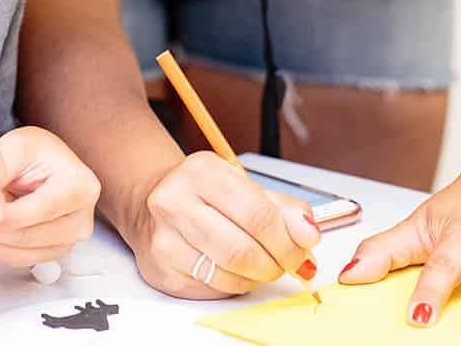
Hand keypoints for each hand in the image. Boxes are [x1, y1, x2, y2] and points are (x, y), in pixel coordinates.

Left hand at [0, 126, 100, 266]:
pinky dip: (0, 251)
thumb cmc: (36, 153)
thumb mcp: (17, 145)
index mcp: (81, 185)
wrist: (43, 162)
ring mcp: (72, 236)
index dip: (2, 216)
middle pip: (30, 237)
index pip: (36, 211)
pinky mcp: (58, 250)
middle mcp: (83, 214)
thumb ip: (1, 170)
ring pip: (24, 254)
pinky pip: (23, 261)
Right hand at [127, 152, 320, 298]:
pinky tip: (233, 269)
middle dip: (276, 263)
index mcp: (203, 171)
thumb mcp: (243, 186)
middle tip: (287, 263)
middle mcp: (177, 200)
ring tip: (260, 263)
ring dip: (257, 276)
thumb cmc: (203, 194)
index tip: (304, 249)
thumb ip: (282, 208)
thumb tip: (309, 233)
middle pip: (243, 249)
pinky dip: (234, 284)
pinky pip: (213, 289)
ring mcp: (165, 237)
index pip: (258, 214)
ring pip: (229, 273)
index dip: (288, 240)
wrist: (151, 202)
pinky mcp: (161, 269)